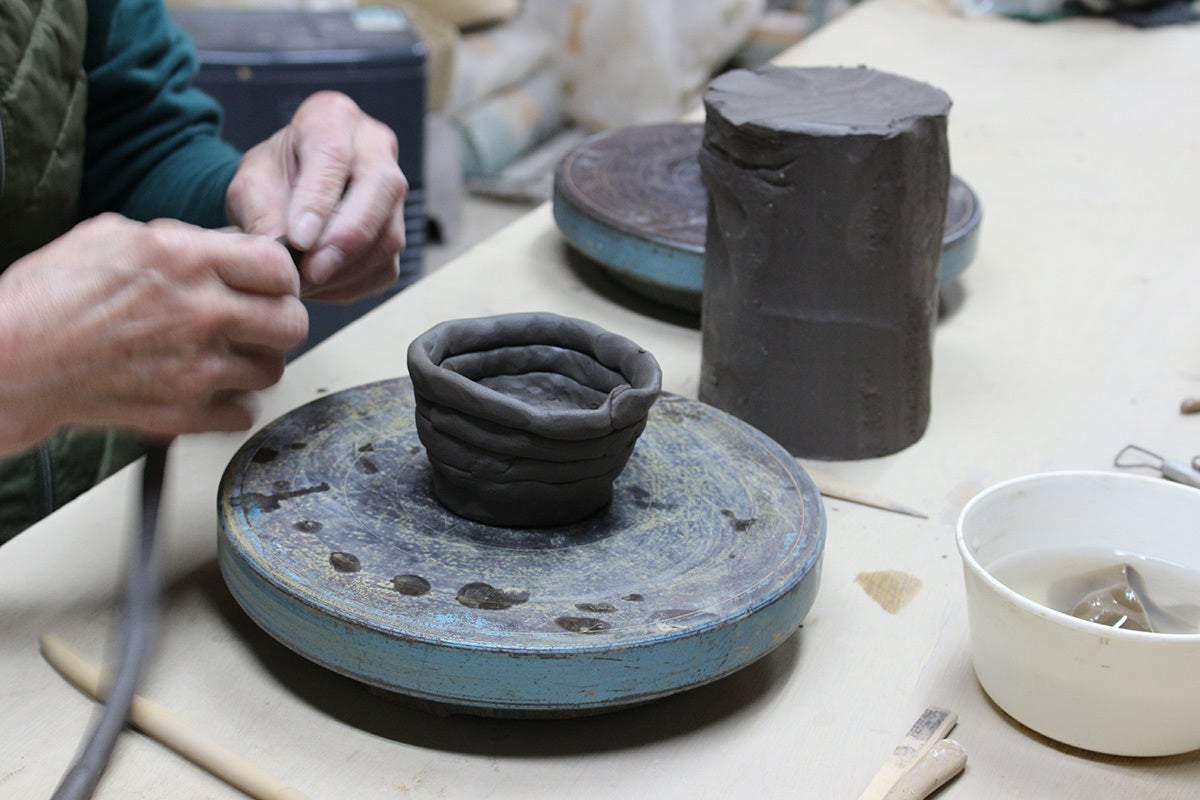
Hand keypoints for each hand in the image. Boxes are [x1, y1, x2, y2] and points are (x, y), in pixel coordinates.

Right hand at [0, 215, 306, 453]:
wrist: (11, 361)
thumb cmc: (50, 297)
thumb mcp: (114, 235)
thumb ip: (182, 241)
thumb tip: (224, 247)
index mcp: (186, 261)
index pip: (278, 267)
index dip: (280, 275)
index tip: (269, 282)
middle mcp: (201, 314)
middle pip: (293, 323)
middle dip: (279, 318)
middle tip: (258, 320)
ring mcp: (196, 369)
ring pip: (273, 369)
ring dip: (256, 361)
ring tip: (227, 354)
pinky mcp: (184, 413)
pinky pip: (244, 413)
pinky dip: (232, 403)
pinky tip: (209, 387)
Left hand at [225, 91, 407, 302]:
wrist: (291, 187)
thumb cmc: (273, 176)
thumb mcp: (251, 182)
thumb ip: (261, 212)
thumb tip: (283, 255)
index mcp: (333, 118)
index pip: (334, 155)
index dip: (319, 201)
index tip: (298, 240)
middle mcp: (375, 148)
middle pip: (381, 190)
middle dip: (346, 239)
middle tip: (311, 272)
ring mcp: (394, 191)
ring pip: (388, 235)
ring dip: (346, 270)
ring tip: (305, 283)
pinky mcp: (397, 230)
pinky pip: (386, 266)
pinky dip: (352, 284)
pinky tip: (321, 286)